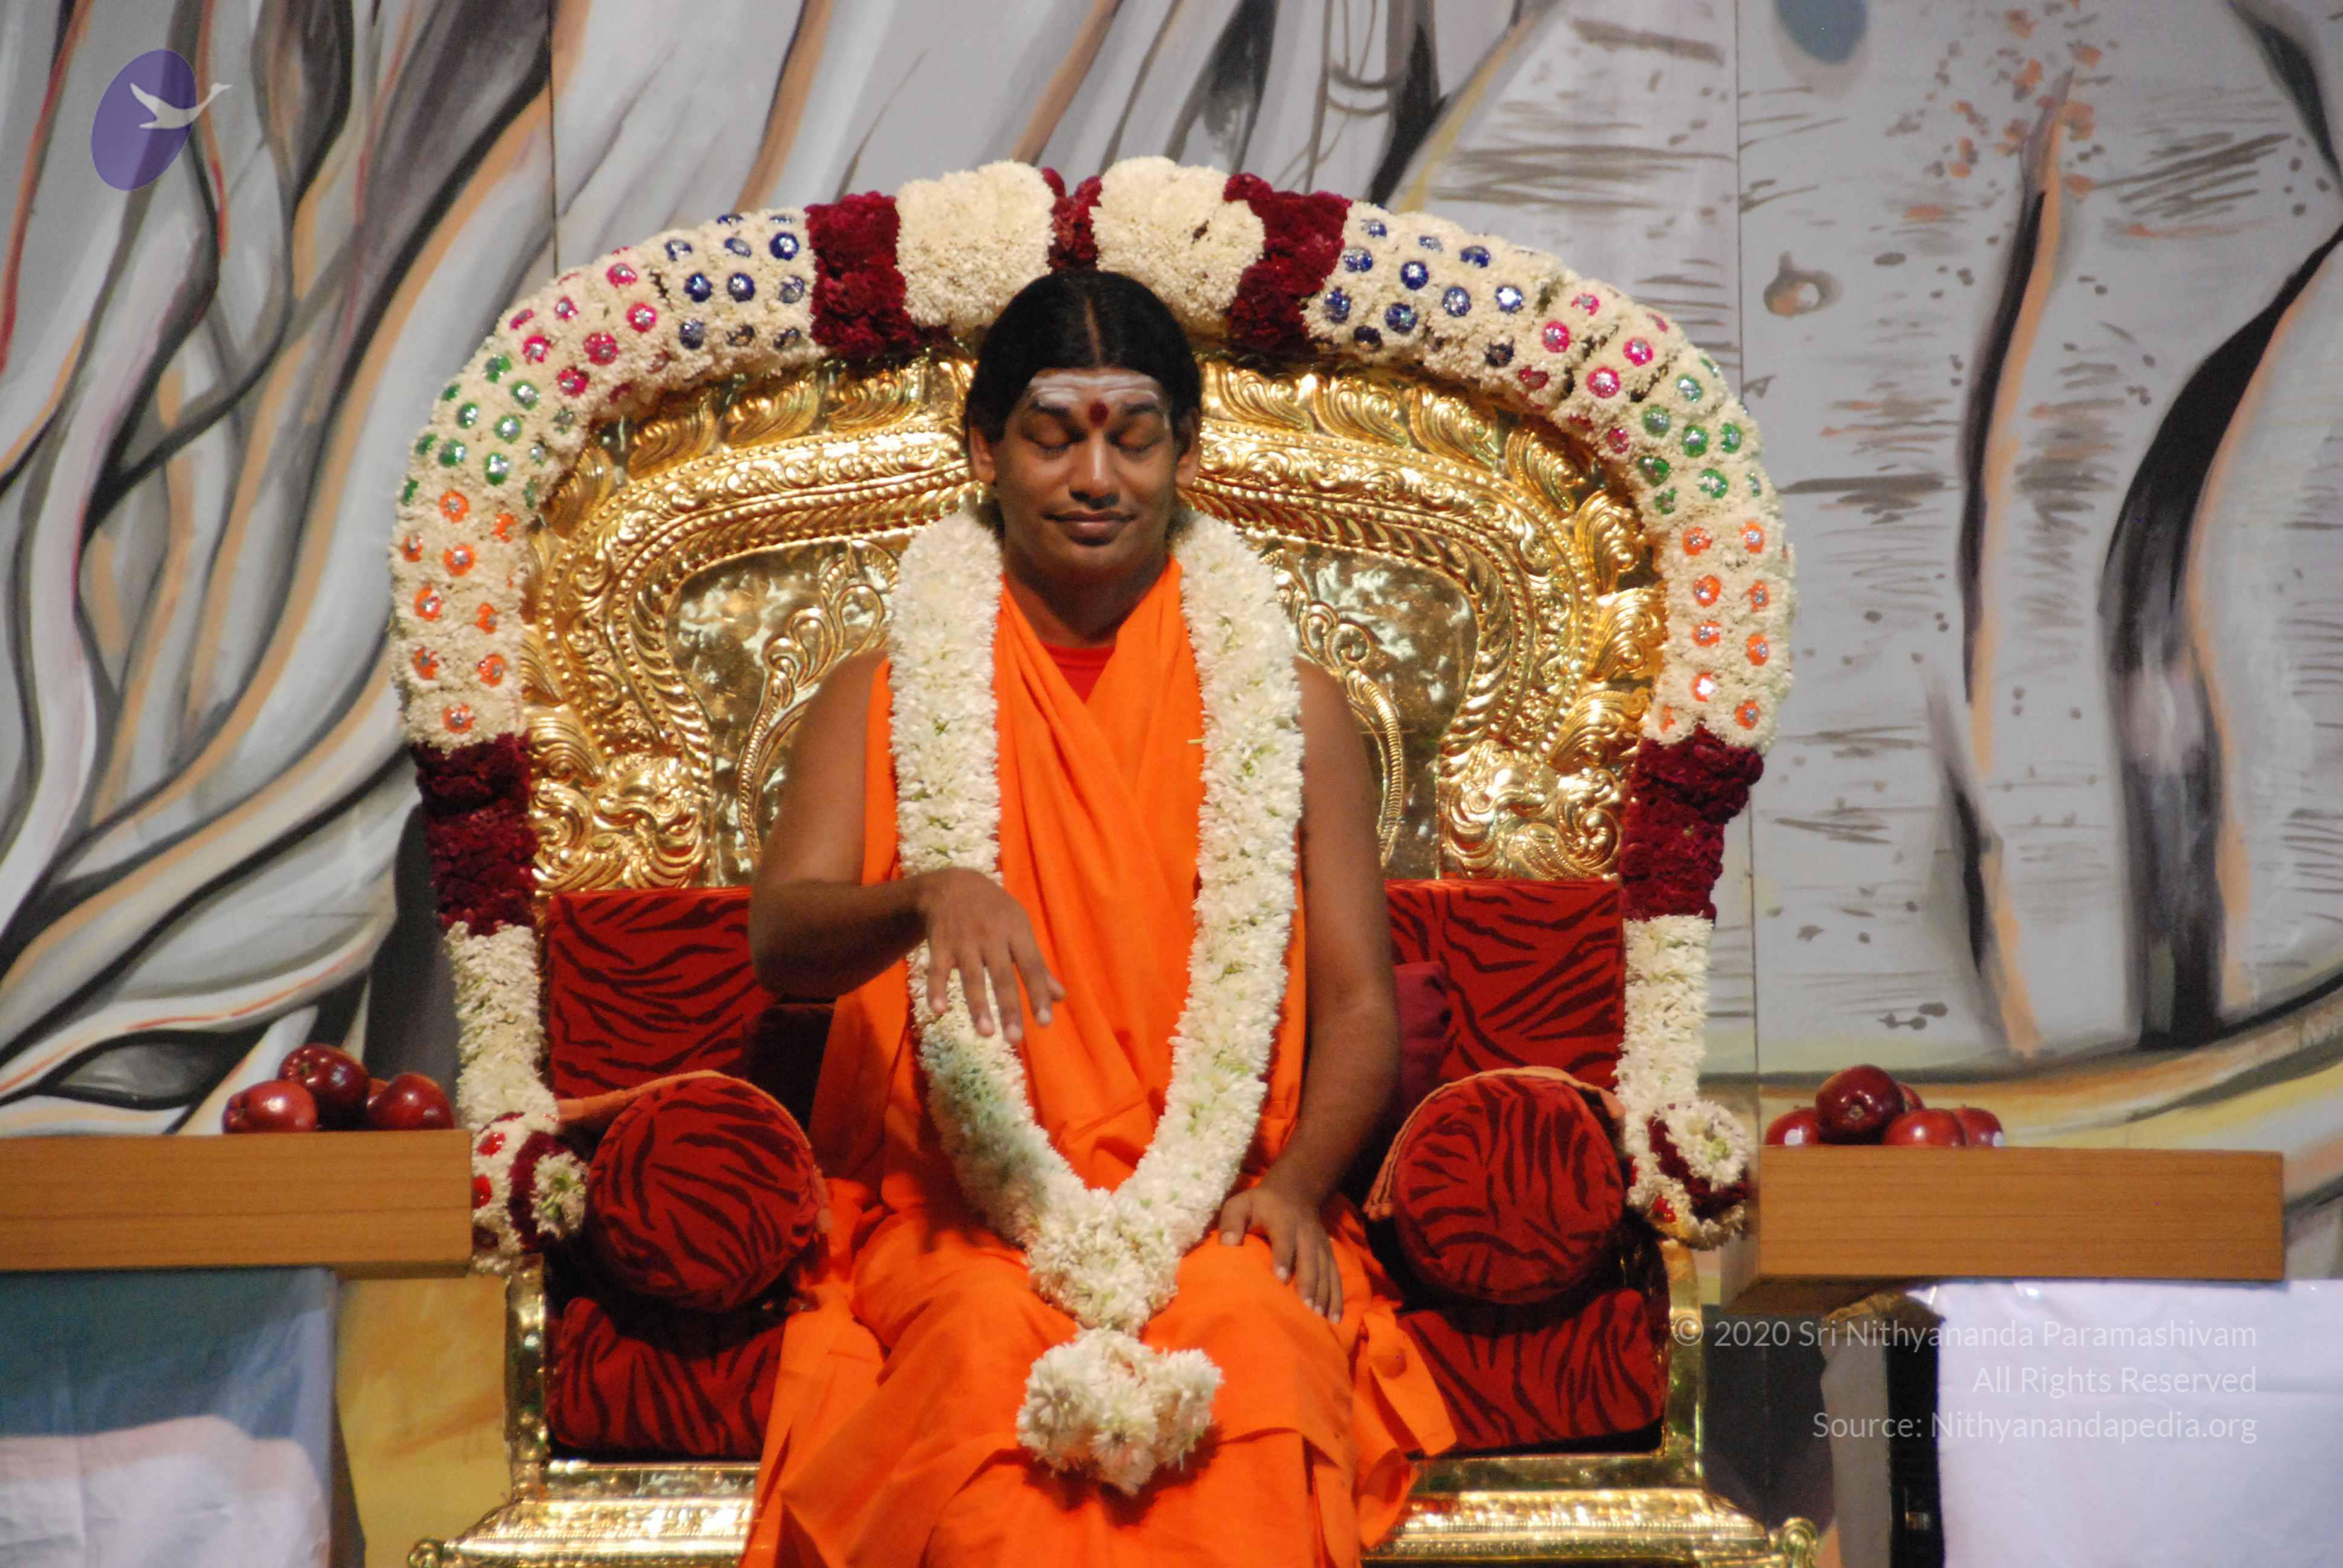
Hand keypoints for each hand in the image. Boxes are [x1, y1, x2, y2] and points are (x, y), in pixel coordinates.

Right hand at [912, 868, 1064, 1041]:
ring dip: (977, 1005)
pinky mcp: (939, 943)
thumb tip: (1060, 998)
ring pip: (971, 976)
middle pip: (1002, 976)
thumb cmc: (995, 913)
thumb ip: (1038, 966)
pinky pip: (937, 969)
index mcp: (1016, 932)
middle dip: (1008, 1008)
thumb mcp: (1019, 929)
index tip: (1045, 1023)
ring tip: (985, 1033)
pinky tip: (938, 1011)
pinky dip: (936, 989)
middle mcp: (992, 936)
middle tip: (1014, 1039)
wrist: (952, 883)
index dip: (1038, 994)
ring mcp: (964, 940)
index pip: (1031, 967)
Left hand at [1217, 1174, 1341, 1322]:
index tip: (1281, 1279)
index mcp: (1283, 1221)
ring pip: (1325, 1269)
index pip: (1285, 1240)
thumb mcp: (1241, 1204)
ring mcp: (1320, 1244)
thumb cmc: (1260, 1204)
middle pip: (1310, 1259)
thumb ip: (1231, 1222)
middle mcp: (1306, 1233)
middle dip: (1309, 1283)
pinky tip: (1335, 1317)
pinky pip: (1335, 1275)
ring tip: (1321, 1317)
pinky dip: (1337, 1296)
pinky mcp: (1328, 1254)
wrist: (1295, 1192)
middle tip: (1306, 1307)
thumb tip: (1228, 1243)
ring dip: (1324, 1293)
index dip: (1284, 1258)